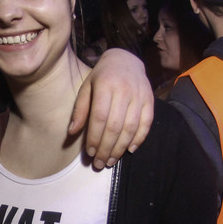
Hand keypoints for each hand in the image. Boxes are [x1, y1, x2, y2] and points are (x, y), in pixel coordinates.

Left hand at [68, 48, 152, 168]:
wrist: (125, 60)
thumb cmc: (101, 77)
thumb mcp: (86, 88)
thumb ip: (80, 109)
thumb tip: (72, 132)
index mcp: (106, 85)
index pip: (100, 117)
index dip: (95, 137)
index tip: (90, 153)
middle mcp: (125, 90)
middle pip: (116, 126)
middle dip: (106, 148)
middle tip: (99, 163)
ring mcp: (140, 96)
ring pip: (131, 127)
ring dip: (121, 148)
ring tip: (111, 161)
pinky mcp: (150, 101)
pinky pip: (146, 123)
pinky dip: (139, 139)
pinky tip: (129, 150)